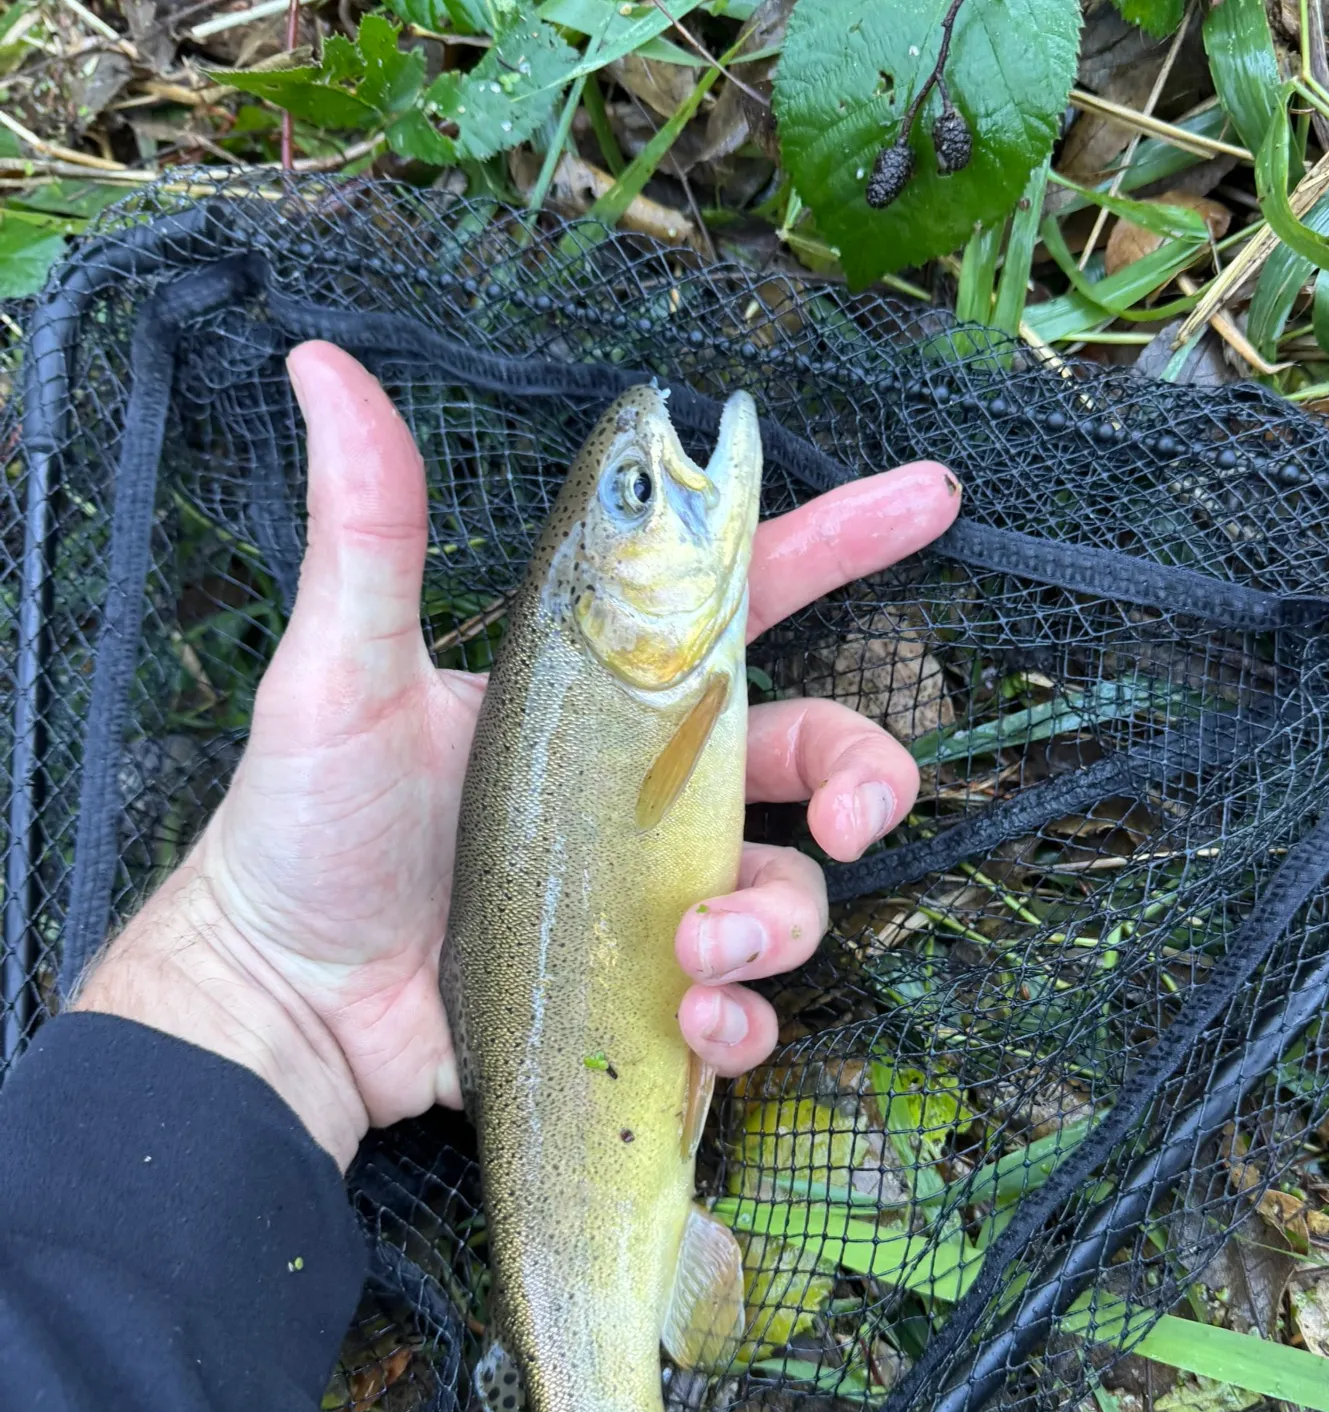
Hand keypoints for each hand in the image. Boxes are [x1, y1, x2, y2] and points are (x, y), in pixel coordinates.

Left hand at [76, 343, 959, 1167]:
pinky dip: (743, 1018)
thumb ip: (369, 535)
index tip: (926, 500)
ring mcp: (655, 884)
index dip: (839, 542)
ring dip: (779, 923)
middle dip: (871, 775)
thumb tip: (322, 363)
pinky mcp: (647, 980)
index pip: (741, 598)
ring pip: (794, 887)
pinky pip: (745, 1000)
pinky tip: (690, 1018)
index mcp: (604, 688)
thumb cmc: (309, 830)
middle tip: (860, 818)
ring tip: (697, 952)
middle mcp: (648, 780)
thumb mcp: (344, 677)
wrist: (289, 1002)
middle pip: (817, 750)